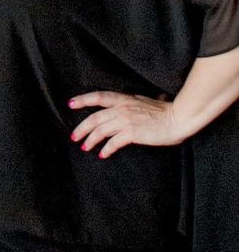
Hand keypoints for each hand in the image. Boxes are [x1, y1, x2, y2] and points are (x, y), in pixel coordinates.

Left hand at [68, 91, 184, 157]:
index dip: (83, 99)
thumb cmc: (167, 111)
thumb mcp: (148, 101)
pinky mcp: (131, 133)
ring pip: (100, 130)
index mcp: (125, 99)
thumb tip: (139, 101)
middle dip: (81, 128)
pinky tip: (103, 154)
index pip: (100, 96)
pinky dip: (106, 149)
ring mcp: (126, 120)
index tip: (71, 104)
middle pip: (94, 117)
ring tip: (85, 147)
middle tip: (74, 137)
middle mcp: (123, 108)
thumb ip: (137, 102)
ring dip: (90, 140)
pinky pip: (112, 142)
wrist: (179, 118)